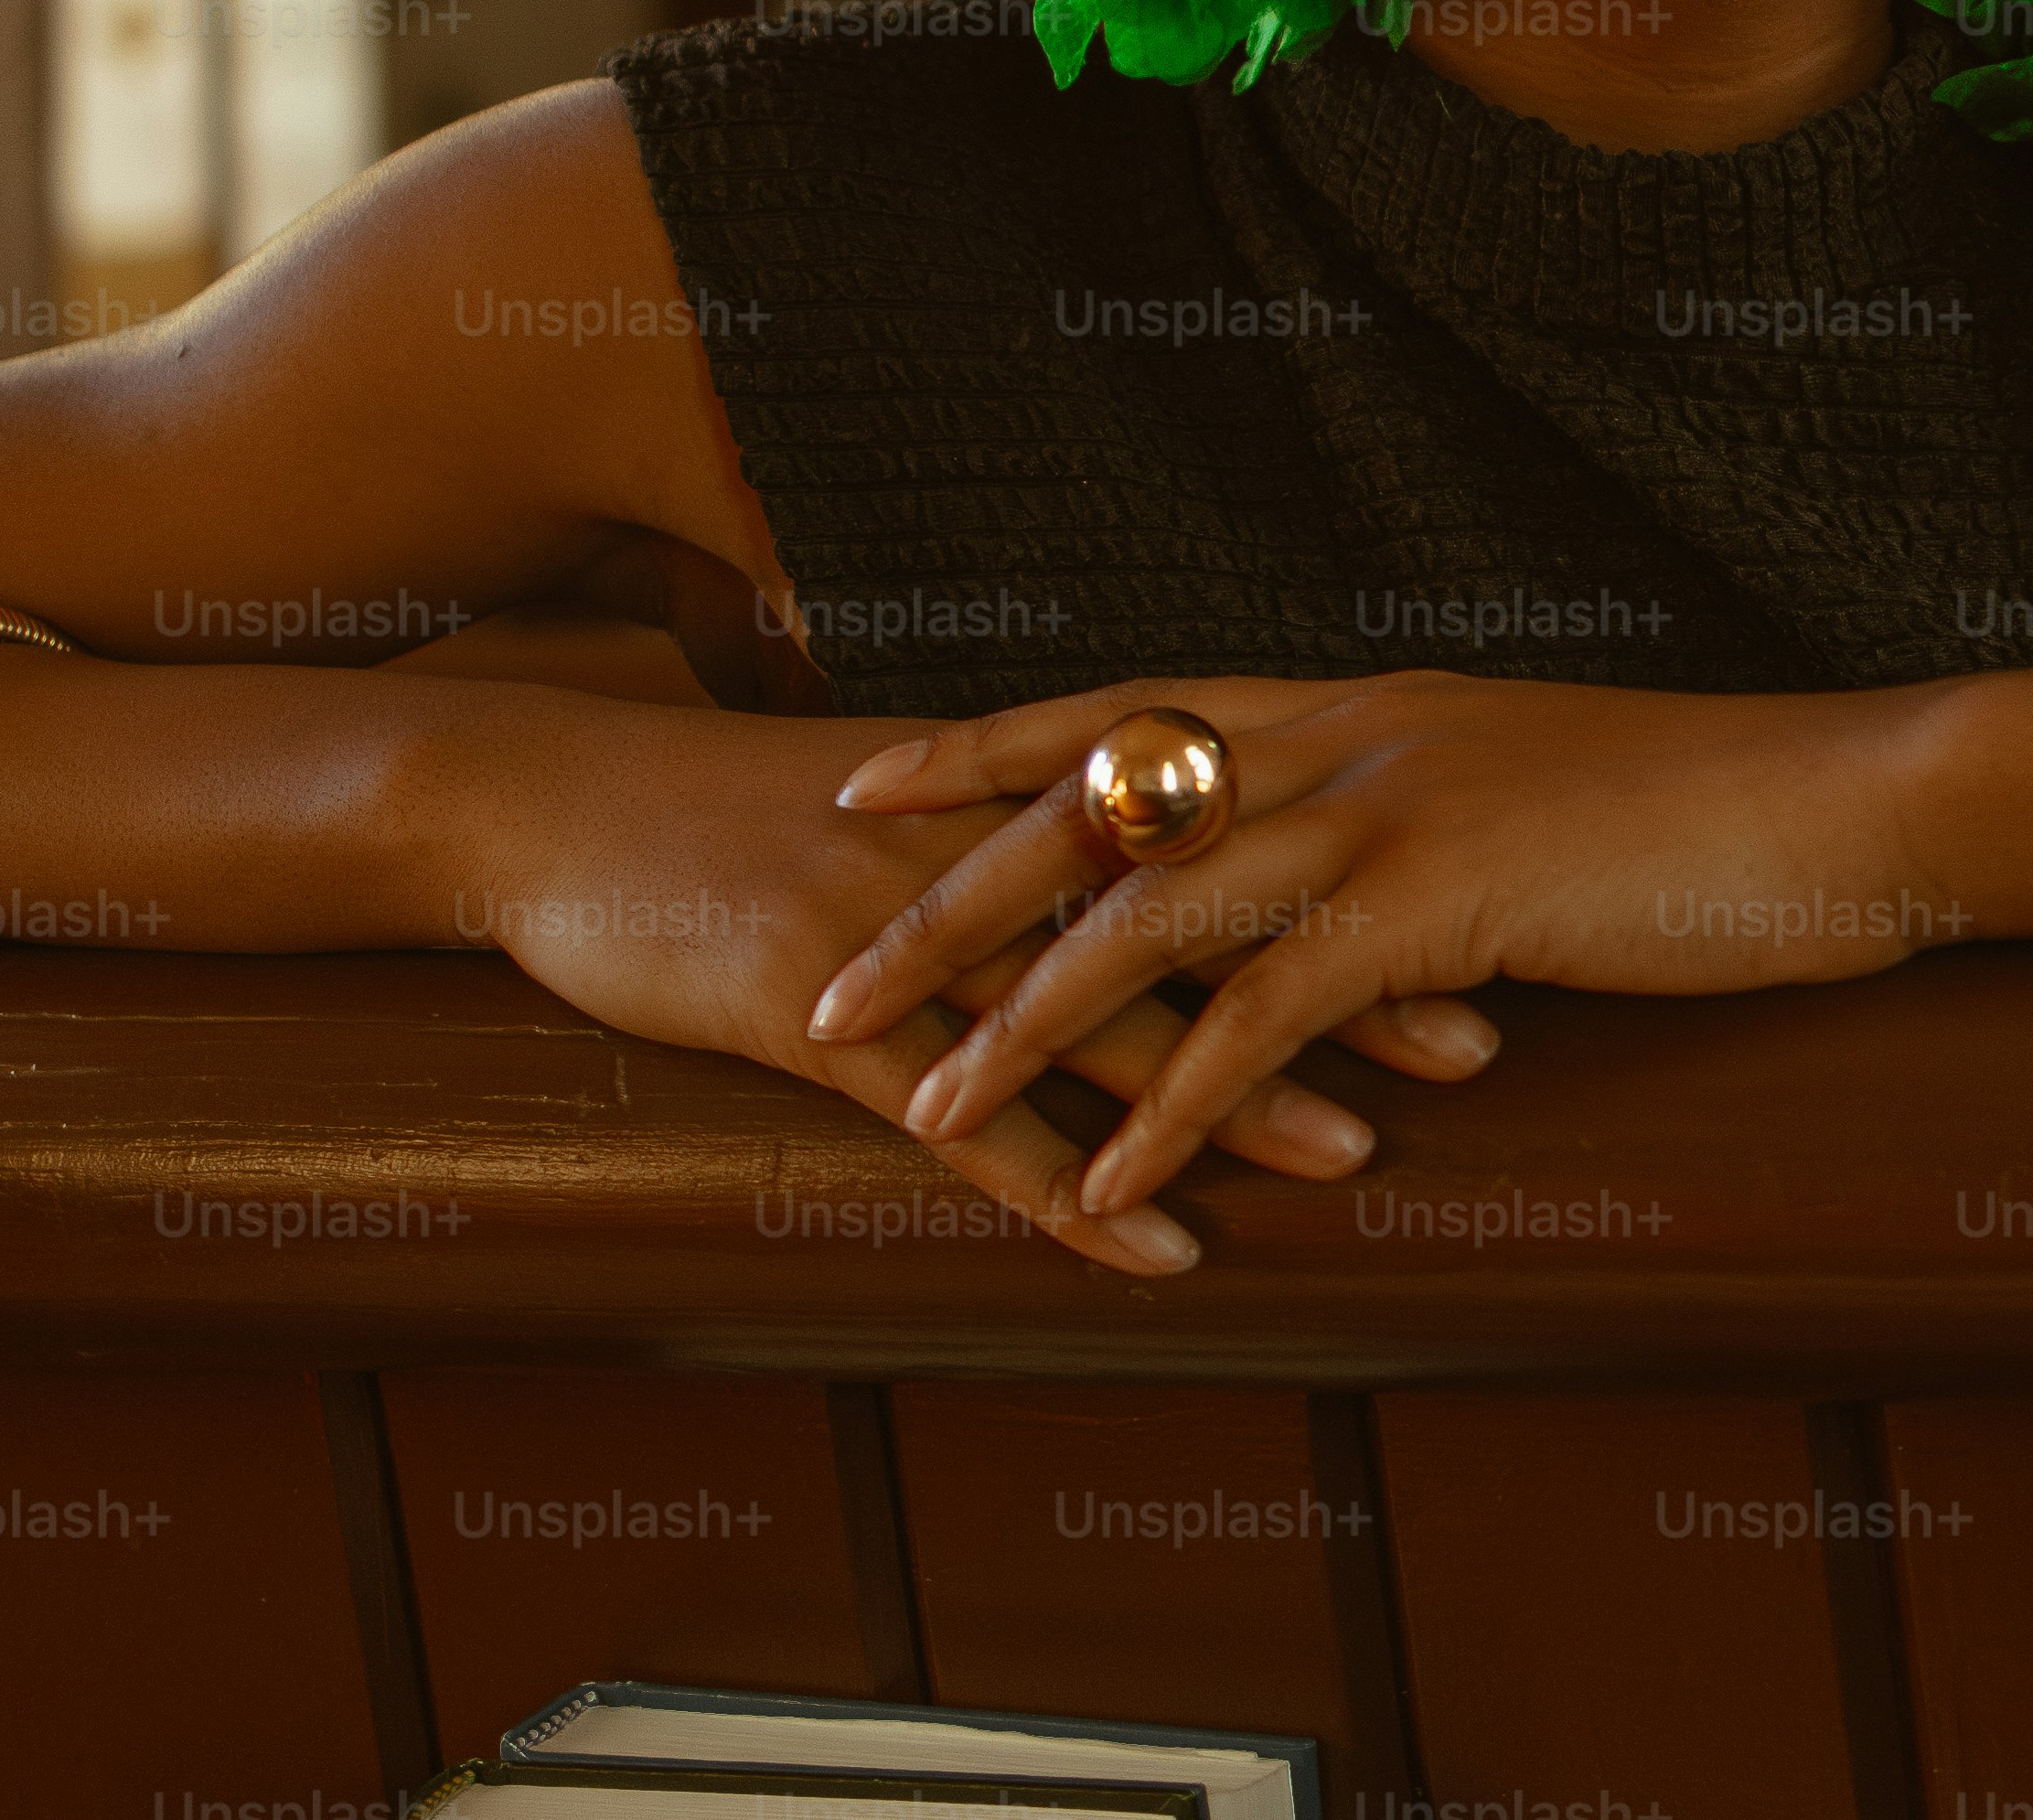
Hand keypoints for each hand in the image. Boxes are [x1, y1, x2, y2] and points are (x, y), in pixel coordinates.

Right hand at [451, 694, 1497, 1276]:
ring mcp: (906, 932)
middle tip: (1481, 1033)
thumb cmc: (725, 809)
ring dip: (1234, 1094)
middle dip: (1343, 978)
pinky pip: (965, 1119)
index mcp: (1017, 787)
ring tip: (1356, 1157)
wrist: (551, 806)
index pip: (1221, 826)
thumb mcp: (895, 800)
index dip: (1351, 870)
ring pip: (1103, 1020)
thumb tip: (1139, 850)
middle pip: (1198, 915)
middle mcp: (986, 848)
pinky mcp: (819, 1014)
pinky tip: (1147, 1244)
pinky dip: (1061, 1186)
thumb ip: (1020, 821)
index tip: (1476, 906)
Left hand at [802, 670, 1960, 1228]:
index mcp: (1355, 704)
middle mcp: (1345, 738)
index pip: (1123, 709)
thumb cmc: (1705, 809)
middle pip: (1093, 807)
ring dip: (1024, 1022)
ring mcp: (1389, 812)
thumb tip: (1355, 868)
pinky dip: (1177, 1107)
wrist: (1844, 801)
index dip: (983, 749)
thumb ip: (1418, 813)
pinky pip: (1269, 1017)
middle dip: (943, 899)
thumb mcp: (1527, 784)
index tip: (857, 784)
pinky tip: (1109, 1188)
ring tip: (918, 1113)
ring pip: (1151, 910)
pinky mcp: (1446, 904)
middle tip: (819, 981)